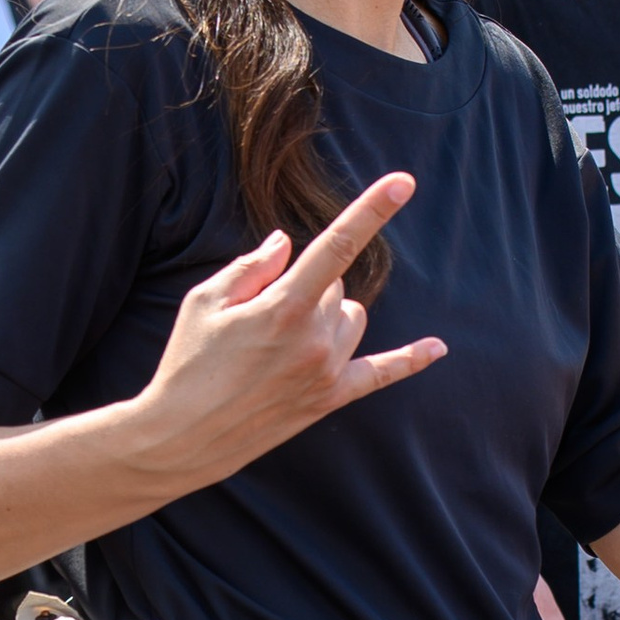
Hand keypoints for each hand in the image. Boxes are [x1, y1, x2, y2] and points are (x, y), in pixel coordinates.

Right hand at [128, 174, 443, 494]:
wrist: (181, 438)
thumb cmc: (187, 363)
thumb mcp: (204, 301)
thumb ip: (252, 266)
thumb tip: (286, 243)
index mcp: (283, 306)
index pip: (337, 245)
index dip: (372, 209)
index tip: (404, 181)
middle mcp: (314, 338)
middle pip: (335, 285)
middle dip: (305, 286)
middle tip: (260, 318)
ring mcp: (327, 371)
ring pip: (352, 317)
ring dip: (329, 315)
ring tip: (282, 341)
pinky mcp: (330, 398)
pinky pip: (381, 373)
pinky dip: (410, 359)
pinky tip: (438, 348)